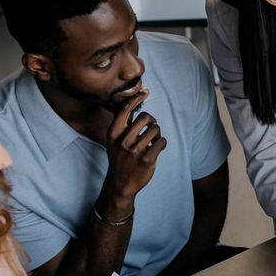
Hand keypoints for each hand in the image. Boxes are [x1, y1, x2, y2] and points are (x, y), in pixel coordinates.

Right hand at [101, 89, 166, 216]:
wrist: (120, 183)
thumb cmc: (119, 158)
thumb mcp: (114, 140)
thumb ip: (123, 123)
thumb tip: (134, 101)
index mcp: (113, 133)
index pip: (125, 109)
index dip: (136, 97)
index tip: (145, 92)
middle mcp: (122, 141)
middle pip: (145, 117)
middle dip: (152, 120)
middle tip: (151, 127)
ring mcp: (134, 151)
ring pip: (155, 129)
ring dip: (157, 133)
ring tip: (153, 140)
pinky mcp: (146, 159)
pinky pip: (162, 142)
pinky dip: (162, 143)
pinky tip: (157, 147)